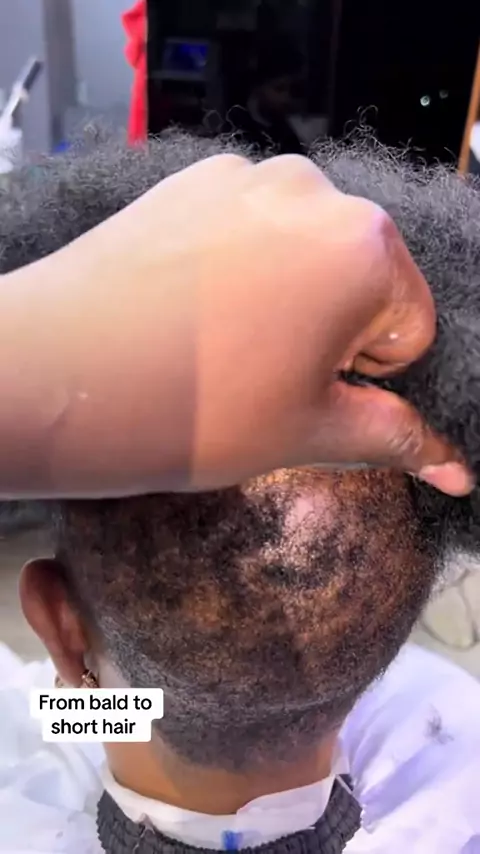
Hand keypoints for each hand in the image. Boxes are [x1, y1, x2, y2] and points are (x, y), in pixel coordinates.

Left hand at [31, 152, 470, 495]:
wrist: (59, 375)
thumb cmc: (194, 409)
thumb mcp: (309, 432)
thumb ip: (395, 438)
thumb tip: (454, 468)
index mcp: (366, 248)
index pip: (411, 325)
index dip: (365, 374)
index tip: (308, 391)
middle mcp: (315, 190)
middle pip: (360, 278)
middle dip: (330, 329)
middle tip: (264, 373)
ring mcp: (246, 176)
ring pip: (303, 251)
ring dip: (286, 295)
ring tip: (224, 343)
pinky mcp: (192, 179)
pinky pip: (248, 228)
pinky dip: (239, 266)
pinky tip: (194, 308)